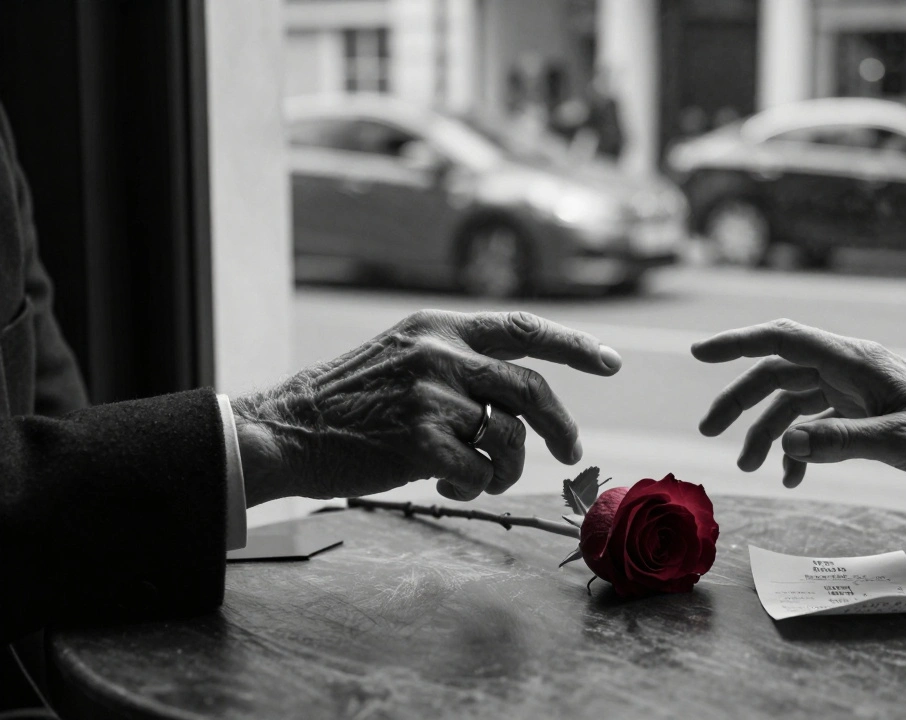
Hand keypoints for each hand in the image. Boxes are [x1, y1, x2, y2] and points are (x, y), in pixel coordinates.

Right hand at [232, 310, 621, 504]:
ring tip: (483, 474)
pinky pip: (481, 471)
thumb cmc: (351, 399)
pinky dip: (477, 485)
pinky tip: (449, 484)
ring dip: (507, 467)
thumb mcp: (405, 353)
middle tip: (570, 450)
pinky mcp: (421, 442)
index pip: (523, 328)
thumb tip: (524, 395)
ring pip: (510, 437)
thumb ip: (460, 360)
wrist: (288, 429)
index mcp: (441, 327)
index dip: (574, 345)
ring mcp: (432, 398)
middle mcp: (441, 355)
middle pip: (531, 390)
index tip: (610, 363)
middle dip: (561, 426)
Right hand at [693, 319, 905, 487]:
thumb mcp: (899, 441)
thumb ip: (842, 443)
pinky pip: (816, 423)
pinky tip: (794, 477)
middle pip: (777, 373)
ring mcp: (854, 389)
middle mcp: (847, 368)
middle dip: (739, 400)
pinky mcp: (863, 411)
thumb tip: (789, 445)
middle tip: (707, 431)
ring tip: (748, 467)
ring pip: (792, 401)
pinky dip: (799, 448)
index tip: (698, 352)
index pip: (783, 339)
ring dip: (766, 431)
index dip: (737, 342)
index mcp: (853, 361)